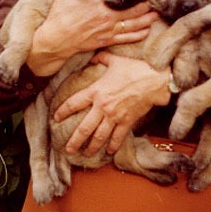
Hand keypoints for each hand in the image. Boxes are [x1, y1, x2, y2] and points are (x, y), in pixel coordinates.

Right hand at [26, 0, 157, 75]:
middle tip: (156, 1)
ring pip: (133, 26)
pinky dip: (138, 35)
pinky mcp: (106, 41)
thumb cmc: (60, 14)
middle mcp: (107, 18)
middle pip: (134, 12)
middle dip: (146, 7)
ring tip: (156, 15)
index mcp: (100, 5)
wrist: (56, 38)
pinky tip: (146, 31)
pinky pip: (126, 38)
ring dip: (146, 21)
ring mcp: (108, 31)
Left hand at [53, 52, 171, 155]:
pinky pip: (117, 137)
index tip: (56, 118)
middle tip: (67, 149)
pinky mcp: (126, 122)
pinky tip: (108, 152)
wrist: (154, 81)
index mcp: (97, 91)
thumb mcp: (115, 60)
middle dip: (74, 140)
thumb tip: (93, 56)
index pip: (74, 103)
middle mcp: (102, 107)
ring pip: (99, 136)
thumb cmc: (135, 69)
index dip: (63, 111)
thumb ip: (101, 58)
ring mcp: (114, 116)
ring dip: (91, 147)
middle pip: (84, 127)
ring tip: (85, 154)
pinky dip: (112, 146)